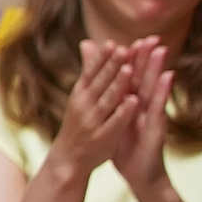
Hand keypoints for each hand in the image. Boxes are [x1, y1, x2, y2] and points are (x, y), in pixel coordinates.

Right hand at [49, 40, 136, 186]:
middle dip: (111, 66)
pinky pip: (114, 122)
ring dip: (117, 84)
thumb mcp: (80, 94)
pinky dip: (123, 111)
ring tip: (129, 69)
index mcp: (79, 93)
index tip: (112, 43)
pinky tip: (133, 101)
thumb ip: (89, 70)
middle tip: (123, 49)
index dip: (101, 58)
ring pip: (107, 100)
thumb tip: (88, 42)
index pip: (90, 71)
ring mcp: (92, 121)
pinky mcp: (102, 137)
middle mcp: (83, 105)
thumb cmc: (78, 123)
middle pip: (99, 82)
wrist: (68, 158)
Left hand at [116, 39, 175, 201]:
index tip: (129, 39)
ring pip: (154, 89)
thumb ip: (111, 103)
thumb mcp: (115, 122)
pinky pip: (158, 108)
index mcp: (132, 104)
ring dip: (158, 69)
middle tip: (150, 36)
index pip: (132, 79)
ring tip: (161, 49)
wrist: (140, 174)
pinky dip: (161, 93)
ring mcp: (152, 116)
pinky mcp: (157, 128)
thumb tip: (104, 90)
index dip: (131, 61)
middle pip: (145, 79)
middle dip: (147, 58)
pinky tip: (167, 78)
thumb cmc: (128, 147)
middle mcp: (144, 107)